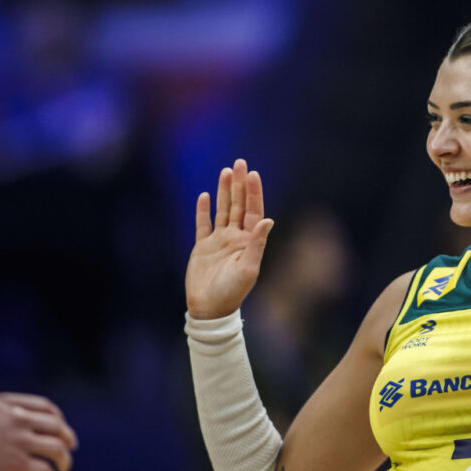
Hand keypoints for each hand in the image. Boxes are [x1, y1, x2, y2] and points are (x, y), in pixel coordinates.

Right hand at [0, 393, 77, 470]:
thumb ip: (2, 413)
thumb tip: (15, 420)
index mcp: (10, 404)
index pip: (46, 408)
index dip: (58, 418)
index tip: (60, 427)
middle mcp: (19, 419)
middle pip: (57, 427)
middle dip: (67, 438)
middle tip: (71, 447)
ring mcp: (20, 441)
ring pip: (57, 448)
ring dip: (65, 459)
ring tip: (65, 467)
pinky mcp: (17, 464)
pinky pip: (44, 470)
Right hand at [185, 159, 273, 319]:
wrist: (210, 308)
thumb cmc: (232, 291)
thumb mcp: (248, 268)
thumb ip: (257, 243)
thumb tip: (268, 220)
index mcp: (248, 242)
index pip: (254, 211)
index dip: (254, 192)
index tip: (252, 174)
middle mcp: (235, 238)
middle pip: (239, 205)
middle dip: (239, 184)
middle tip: (239, 163)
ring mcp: (219, 241)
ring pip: (222, 210)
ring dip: (224, 192)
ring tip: (225, 171)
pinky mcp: (202, 247)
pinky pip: (203, 225)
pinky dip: (203, 210)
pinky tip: (203, 195)